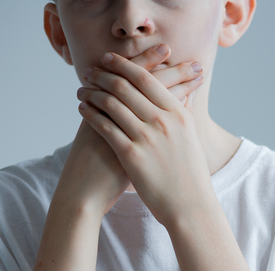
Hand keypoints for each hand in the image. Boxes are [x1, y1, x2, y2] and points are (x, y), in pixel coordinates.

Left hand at [77, 52, 214, 227]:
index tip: (108, 60)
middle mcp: (163, 121)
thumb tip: (185, 93)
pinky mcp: (131, 156)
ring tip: (82, 90)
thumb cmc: (190, 174)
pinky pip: (105, 127)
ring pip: (111, 104)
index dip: (123, 65)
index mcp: (178, 113)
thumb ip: (184, 112)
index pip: (146, 78)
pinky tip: (83, 110)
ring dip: (92, 92)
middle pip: (125, 86)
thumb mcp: (192, 138)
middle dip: (102, 75)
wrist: (190, 207)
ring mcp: (147, 138)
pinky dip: (91, 114)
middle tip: (90, 72)